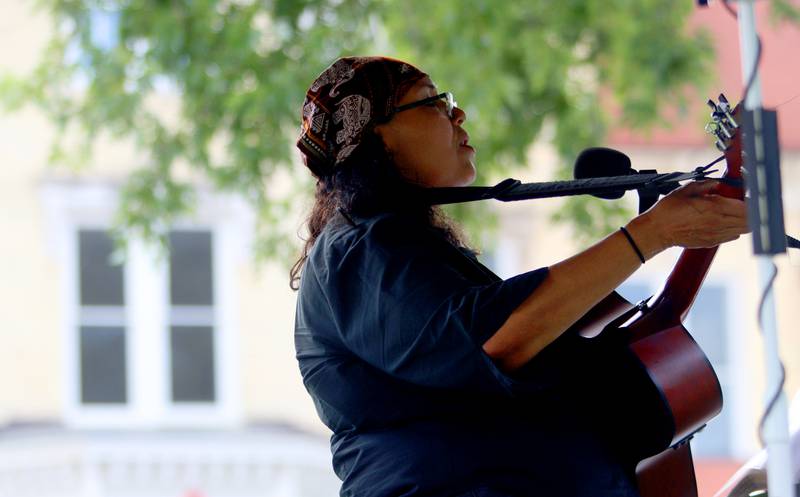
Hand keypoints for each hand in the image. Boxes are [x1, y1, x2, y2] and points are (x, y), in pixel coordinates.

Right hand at [627, 180, 749, 255]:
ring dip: (744, 221)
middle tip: (743, 203)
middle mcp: (719, 222)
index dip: (750, 200)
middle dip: (751, 211)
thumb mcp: (685, 190)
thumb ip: (705, 185)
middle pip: (750, 220)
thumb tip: (717, 183)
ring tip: (735, 213)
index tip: (746, 195)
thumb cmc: (668, 210)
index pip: (746, 206)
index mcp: (714, 207)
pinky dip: (734, 229)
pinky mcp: (712, 242)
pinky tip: (724, 222)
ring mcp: (716, 234)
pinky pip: (732, 236)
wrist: (657, 231)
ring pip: (744, 230)